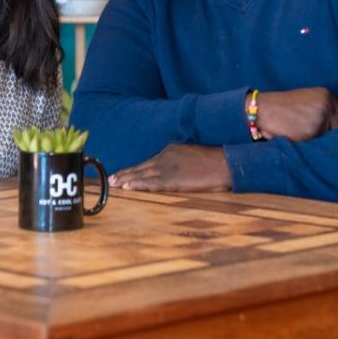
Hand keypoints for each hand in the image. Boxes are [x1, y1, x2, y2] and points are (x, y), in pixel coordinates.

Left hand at [108, 144, 231, 191]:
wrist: (226, 162)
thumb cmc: (215, 161)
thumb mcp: (194, 154)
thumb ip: (181, 160)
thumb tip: (176, 170)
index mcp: (171, 150)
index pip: (148, 161)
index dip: (134, 168)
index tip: (121, 173)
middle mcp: (166, 157)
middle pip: (141, 167)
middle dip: (125, 174)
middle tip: (111, 179)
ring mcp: (169, 168)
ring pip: (142, 175)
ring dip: (127, 180)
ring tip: (114, 185)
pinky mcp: (173, 179)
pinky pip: (152, 183)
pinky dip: (138, 185)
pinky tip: (128, 188)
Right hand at [255, 87, 337, 141]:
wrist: (261, 109)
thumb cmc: (281, 107)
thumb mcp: (306, 101)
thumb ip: (323, 110)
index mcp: (326, 95)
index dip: (335, 128)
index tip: (328, 134)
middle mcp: (326, 104)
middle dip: (328, 135)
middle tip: (311, 135)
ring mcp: (320, 117)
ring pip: (328, 139)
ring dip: (318, 141)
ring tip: (299, 133)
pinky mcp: (312, 130)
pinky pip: (317, 144)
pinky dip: (308, 144)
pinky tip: (296, 136)